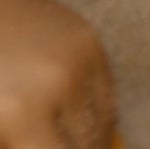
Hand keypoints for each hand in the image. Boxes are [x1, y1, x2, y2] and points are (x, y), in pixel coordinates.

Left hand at [0, 0, 115, 148]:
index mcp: (21, 113)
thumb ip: (12, 140)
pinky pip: (105, 93)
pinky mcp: (89, 41)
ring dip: (89, 144)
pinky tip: (76, 128)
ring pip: (101, 124)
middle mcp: (59, 87)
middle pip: (87, 145)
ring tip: (75, 146)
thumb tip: (37, 147)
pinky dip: (96, 117)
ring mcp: (79, 60)